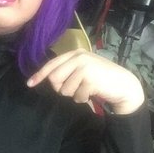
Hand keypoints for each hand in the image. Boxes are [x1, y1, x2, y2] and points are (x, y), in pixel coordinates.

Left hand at [27, 49, 144, 113]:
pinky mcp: (89, 78)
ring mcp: (84, 67)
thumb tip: (47, 79)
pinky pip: (76, 95)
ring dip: (73, 94)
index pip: (52, 64)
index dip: (40, 75)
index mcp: (75, 54)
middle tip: (74, 89)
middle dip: (60, 88)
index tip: (30, 84)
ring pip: (64, 89)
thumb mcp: (82, 70)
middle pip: (54, 78)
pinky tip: (93, 93)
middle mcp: (79, 57)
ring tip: (87, 89)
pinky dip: (83, 98)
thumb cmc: (101, 79)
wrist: (123, 85)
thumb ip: (67, 71)